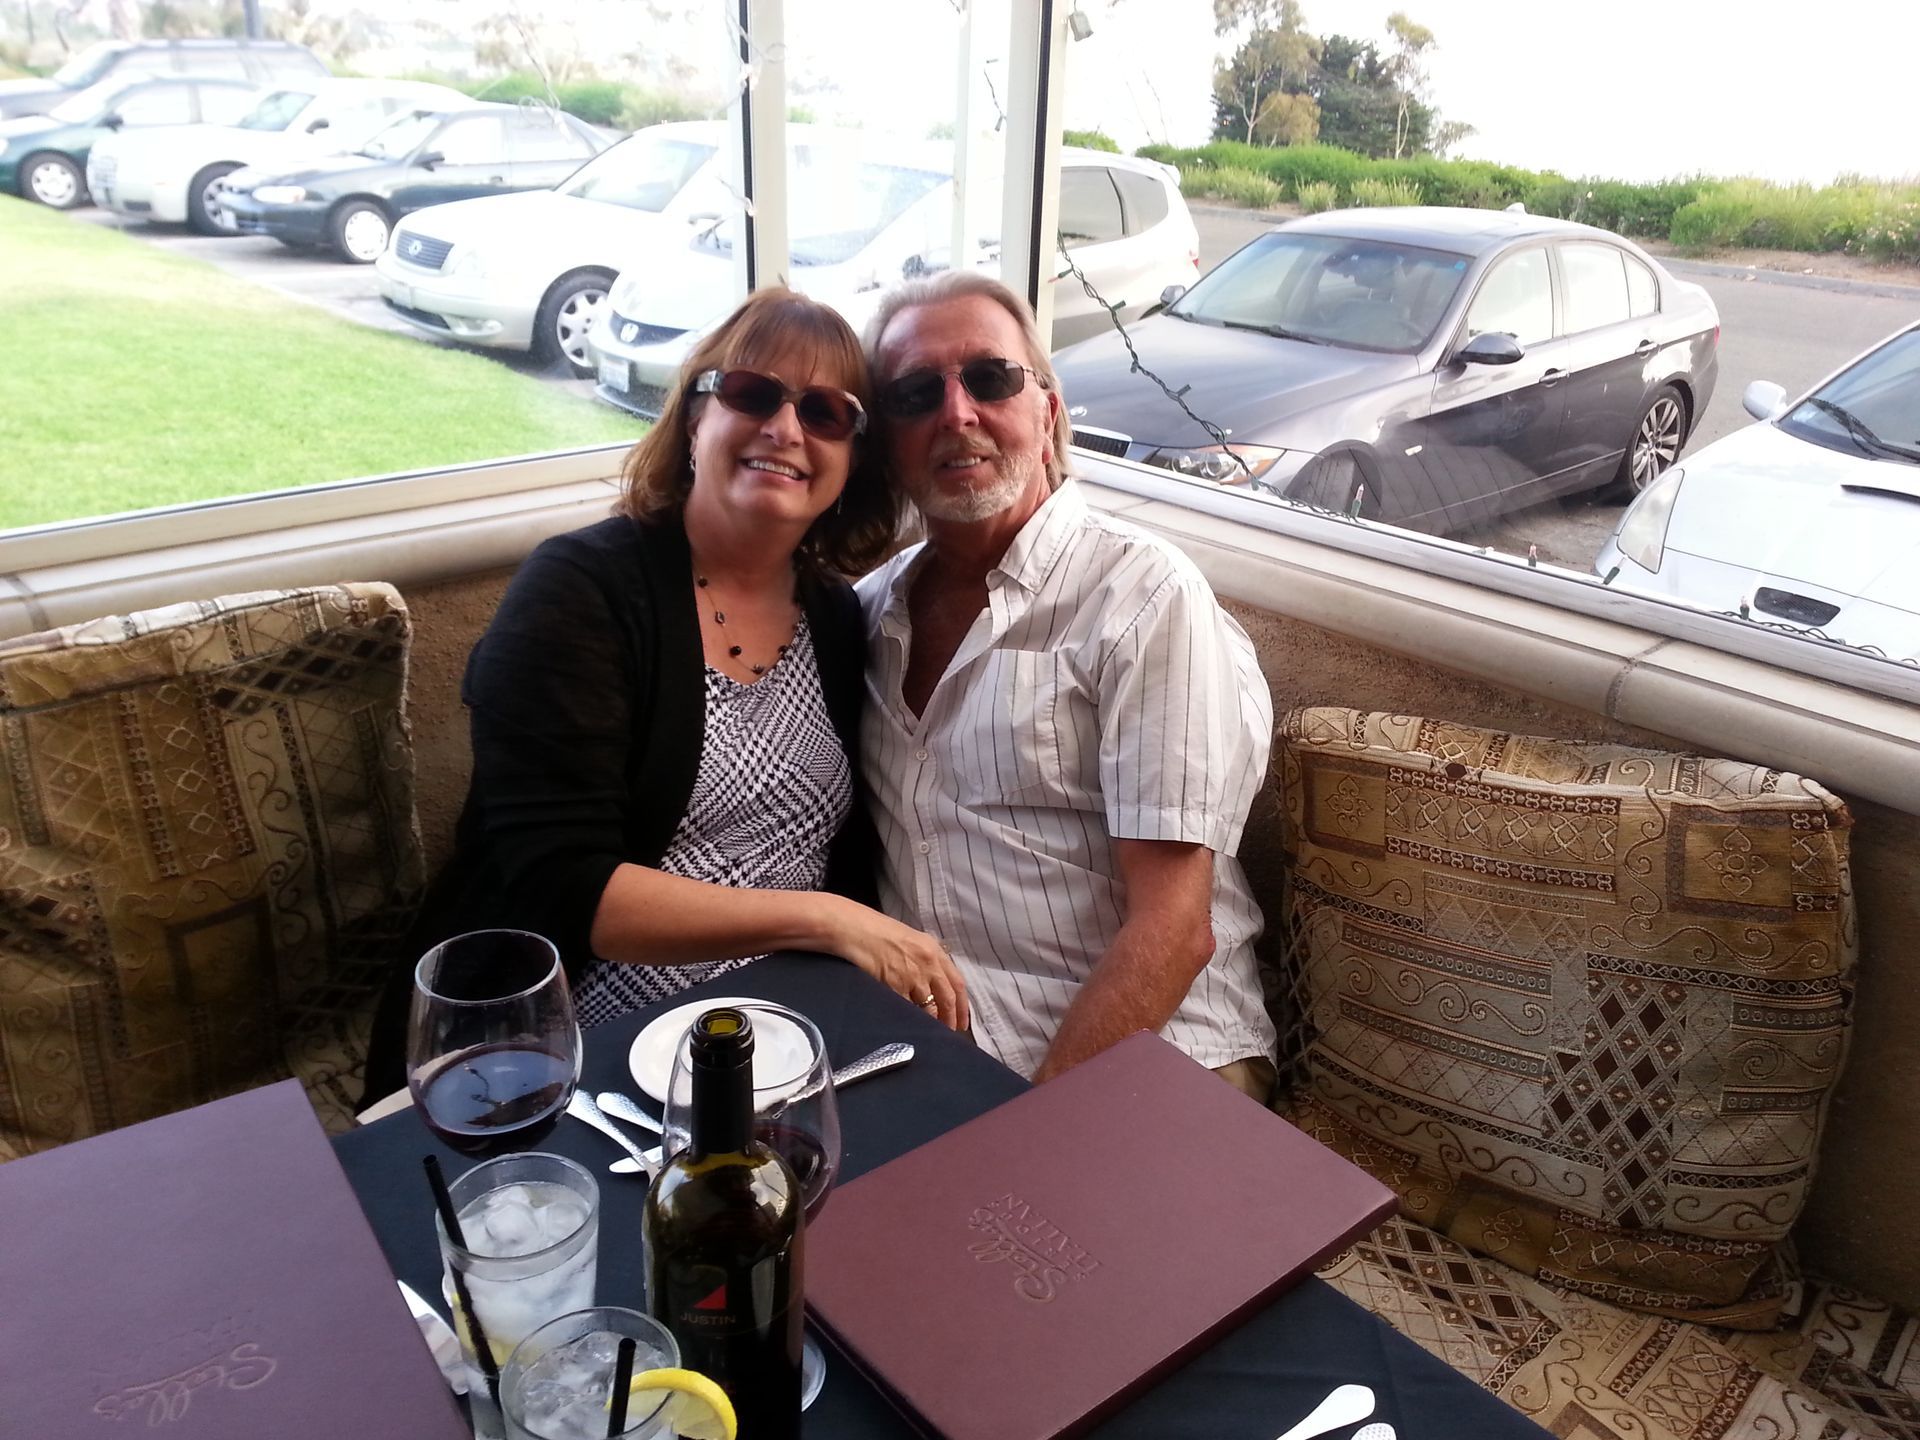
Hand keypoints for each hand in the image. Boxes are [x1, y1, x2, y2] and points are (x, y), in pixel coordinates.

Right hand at [826, 900, 968, 1030]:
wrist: (854, 930)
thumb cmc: (878, 932)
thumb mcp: (911, 939)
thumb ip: (927, 959)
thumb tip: (935, 982)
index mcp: (934, 951)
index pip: (957, 983)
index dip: (963, 1007)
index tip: (962, 1023)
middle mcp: (928, 964)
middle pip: (947, 1000)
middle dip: (950, 1020)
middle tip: (948, 1033)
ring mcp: (912, 977)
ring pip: (928, 1009)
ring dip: (929, 1022)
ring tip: (926, 1030)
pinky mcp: (894, 987)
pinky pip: (906, 1010)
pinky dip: (908, 1019)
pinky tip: (906, 1023)